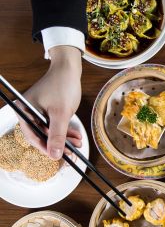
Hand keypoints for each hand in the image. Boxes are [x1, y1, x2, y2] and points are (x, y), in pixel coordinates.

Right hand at [17, 45, 82, 159]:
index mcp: (24, 111)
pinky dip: (65, 130)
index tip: (60, 157)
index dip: (47, 149)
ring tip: (78, 143)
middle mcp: (28, 112)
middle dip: (59, 143)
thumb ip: (57, 135)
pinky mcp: (47, 109)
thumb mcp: (61, 113)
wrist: (70, 69)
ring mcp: (37, 111)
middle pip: (42, 134)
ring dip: (64, 138)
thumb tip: (54, 155)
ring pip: (50, 131)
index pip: (33, 136)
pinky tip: (76, 135)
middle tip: (73, 151)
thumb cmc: (63, 86)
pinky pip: (54, 124)